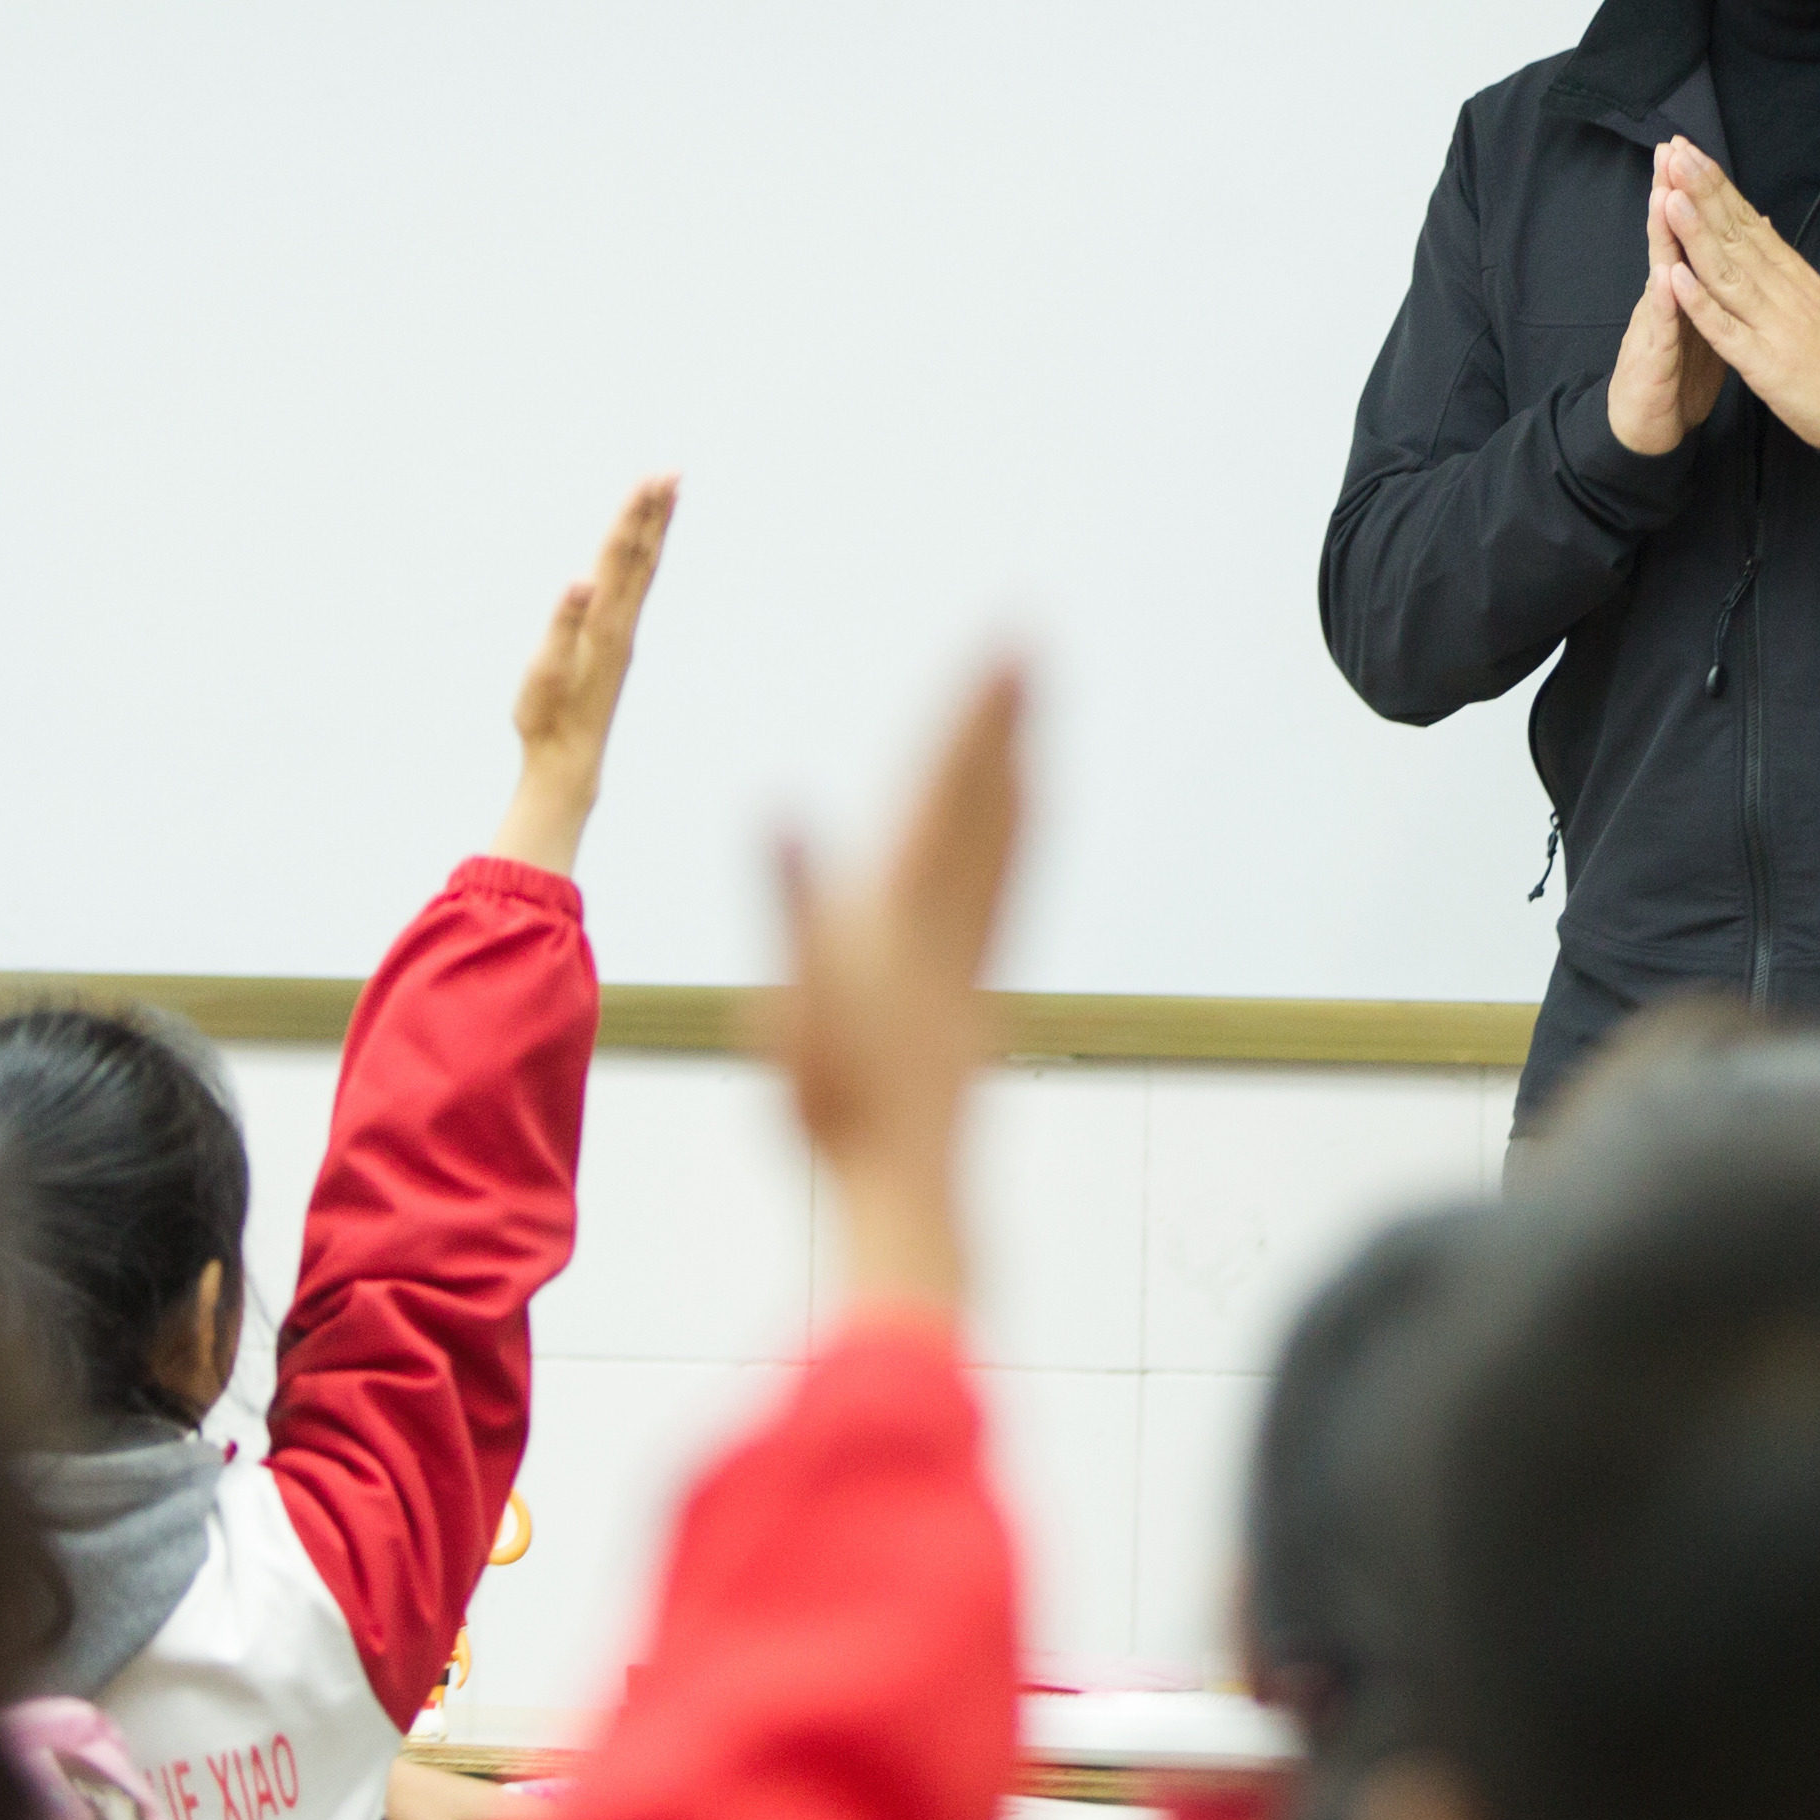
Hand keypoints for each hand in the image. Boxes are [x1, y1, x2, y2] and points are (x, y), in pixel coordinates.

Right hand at [491, 477, 679, 875]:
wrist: (569, 761)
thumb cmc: (547, 717)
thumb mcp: (544, 670)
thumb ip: (562, 622)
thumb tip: (581, 581)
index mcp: (604, 621)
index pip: (620, 555)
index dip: (633, 514)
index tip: (650, 477)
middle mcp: (622, 622)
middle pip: (640, 555)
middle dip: (653, 510)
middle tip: (672, 469)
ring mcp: (624, 633)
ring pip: (644, 570)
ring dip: (655, 530)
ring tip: (670, 495)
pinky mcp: (618, 645)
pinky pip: (637, 589)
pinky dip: (645, 560)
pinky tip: (647, 551)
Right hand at [770, 662, 1025, 1320]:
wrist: (907, 1176)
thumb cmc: (837, 1096)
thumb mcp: (796, 993)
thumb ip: (794, 897)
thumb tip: (782, 811)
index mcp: (906, 905)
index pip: (944, 784)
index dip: (973, 710)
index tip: (1005, 645)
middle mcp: (953, 916)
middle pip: (987, 796)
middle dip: (1006, 716)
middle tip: (1035, 642)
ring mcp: (971, 950)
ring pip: (1009, 840)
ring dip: (1020, 769)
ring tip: (1037, 718)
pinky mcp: (978, 984)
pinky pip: (1011, 889)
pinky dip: (1022, 842)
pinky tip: (1027, 829)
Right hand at [1607, 149, 1730, 456]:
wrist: (1647, 427)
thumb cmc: (1675, 372)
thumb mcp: (1701, 319)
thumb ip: (1712, 281)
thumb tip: (1733, 242)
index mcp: (1682, 287)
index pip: (1687, 230)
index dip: (1691, 192)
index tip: (1692, 148)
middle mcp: (1664, 299)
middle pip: (1667, 239)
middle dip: (1668, 195)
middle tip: (1669, 152)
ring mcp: (1655, 327)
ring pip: (1659, 275)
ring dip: (1660, 237)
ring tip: (1663, 197)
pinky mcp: (1653, 361)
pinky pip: (1662, 331)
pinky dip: (1665, 304)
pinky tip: (1666, 278)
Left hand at [1653, 139, 1819, 450]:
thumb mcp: (1816, 296)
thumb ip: (1783, 262)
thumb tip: (1757, 222)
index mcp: (1792, 273)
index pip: (1747, 220)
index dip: (1716, 186)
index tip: (1690, 153)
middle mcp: (1782, 289)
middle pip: (1734, 235)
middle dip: (1702, 193)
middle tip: (1675, 154)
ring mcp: (1772, 324)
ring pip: (1728, 272)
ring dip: (1696, 235)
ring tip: (1671, 198)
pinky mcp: (1764, 363)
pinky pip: (1727, 331)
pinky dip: (1701, 305)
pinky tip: (1678, 279)